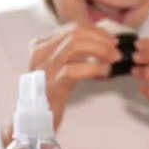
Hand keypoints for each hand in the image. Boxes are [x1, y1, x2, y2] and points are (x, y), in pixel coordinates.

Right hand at [1, 23, 120, 145]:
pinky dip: (94, 68)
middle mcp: (40, 52)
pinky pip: (74, 70)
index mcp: (41, 45)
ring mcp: (44, 67)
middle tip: (115, 50)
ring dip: (100, 50)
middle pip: (75, 34)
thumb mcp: (59, 67)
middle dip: (100, 39)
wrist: (32, 120)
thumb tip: (102, 43)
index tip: (111, 40)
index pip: (72, 28)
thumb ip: (74, 54)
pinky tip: (105, 72)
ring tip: (113, 59)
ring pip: (75, 46)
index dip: (96, 32)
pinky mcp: (50, 84)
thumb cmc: (49, 94)